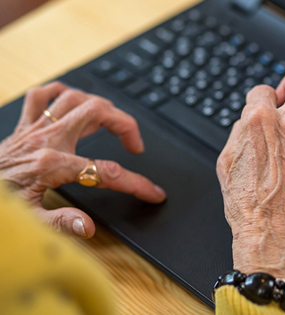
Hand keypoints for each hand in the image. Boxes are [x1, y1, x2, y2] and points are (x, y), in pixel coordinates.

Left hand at [0, 82, 165, 237]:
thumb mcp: (28, 222)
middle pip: (96, 112)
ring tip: (114, 123)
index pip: (105, 172)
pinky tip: (75, 103)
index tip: (152, 192)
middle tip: (135, 146)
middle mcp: (46, 139)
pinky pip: (44, 96)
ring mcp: (35, 128)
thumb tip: (88, 226)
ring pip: (75, 97)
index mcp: (51, 165)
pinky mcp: (24, 125)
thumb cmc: (0, 204)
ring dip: (100, 106)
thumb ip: (61, 223)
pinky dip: (63, 94)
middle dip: (125, 124)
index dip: (135, 183)